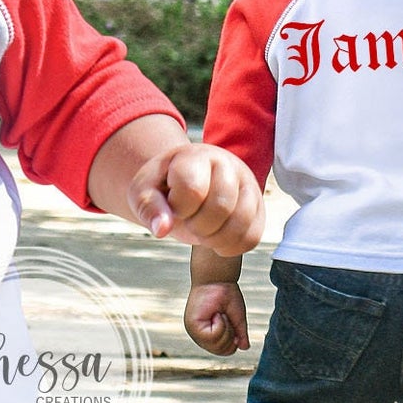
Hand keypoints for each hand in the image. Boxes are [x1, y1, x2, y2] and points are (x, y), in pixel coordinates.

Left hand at [127, 143, 263, 255]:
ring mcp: (247, 184)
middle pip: (221, 206)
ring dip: (215, 239)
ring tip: (201, 231)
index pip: (193, 189)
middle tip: (187, 222)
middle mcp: (227, 164)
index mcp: (195, 156)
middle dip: (198, 226)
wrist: (182, 182)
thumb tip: (161, 229)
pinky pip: (253, 237)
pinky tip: (216, 239)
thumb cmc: (163, 186)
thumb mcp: (144, 192)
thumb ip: (149, 208)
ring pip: (242, 222)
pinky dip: (231, 246)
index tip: (172, 206)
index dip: (179, 209)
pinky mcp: (259, 207)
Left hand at [185, 281, 249, 354]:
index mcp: (208, 333)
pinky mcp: (192, 326)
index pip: (225, 350)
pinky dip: (220, 326)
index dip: (234, 340)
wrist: (217, 278)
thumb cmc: (226, 294)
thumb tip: (244, 347)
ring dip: (225, 329)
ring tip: (220, 314)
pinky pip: (211, 337)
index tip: (231, 321)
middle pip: (221, 351)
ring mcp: (194, 331)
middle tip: (225, 316)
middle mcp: (199, 334)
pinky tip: (216, 314)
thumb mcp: (237, 318)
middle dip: (230, 334)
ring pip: (216, 346)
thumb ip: (240, 334)